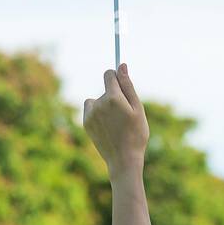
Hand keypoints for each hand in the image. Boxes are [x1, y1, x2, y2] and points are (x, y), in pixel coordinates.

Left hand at [83, 64, 148, 181]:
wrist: (123, 159)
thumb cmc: (136, 134)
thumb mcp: (137, 108)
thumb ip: (128, 86)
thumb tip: (121, 65)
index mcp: (113, 98)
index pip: (109, 74)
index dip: (117, 77)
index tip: (122, 84)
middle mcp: (98, 103)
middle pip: (106, 89)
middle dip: (115, 95)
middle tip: (125, 115)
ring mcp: (90, 114)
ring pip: (98, 99)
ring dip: (105, 104)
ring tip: (116, 122)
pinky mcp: (86, 123)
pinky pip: (91, 109)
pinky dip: (98, 113)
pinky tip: (108, 126)